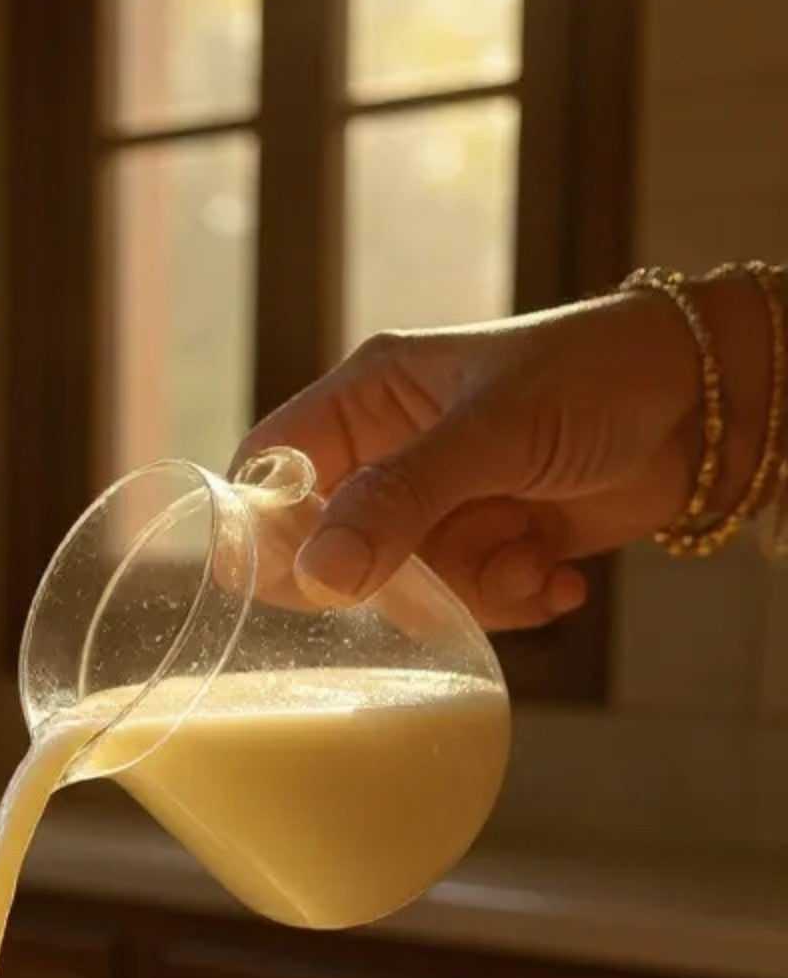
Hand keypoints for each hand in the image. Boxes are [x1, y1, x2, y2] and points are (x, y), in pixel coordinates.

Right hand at [234, 277, 768, 629]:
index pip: (274, 465)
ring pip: (406, 586)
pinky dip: (513, 599)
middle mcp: (392, 453)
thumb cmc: (598, 375)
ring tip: (530, 561)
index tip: (288, 584)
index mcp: (369, 399)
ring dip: (471, 591)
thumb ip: (400, 500)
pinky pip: (464, 602)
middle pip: (335, 544)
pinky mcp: (489, 543)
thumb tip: (319, 576)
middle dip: (391, 577)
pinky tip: (559, 577)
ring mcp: (441, 504)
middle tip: (435, 582)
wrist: (712, 402)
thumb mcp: (491, 432)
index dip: (265, 526)